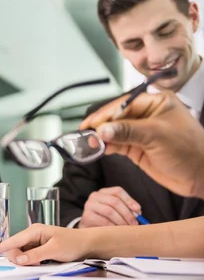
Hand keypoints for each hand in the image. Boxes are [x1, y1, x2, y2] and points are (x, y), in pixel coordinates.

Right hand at [0, 223, 89, 264]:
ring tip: (42, 262)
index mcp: (34, 231)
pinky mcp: (39, 247)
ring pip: (21, 253)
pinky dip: (31, 261)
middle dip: (18, 258)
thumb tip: (18, 260)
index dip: (0, 247)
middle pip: (15, 249)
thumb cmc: (72, 243)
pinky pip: (28, 256)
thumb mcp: (54, 250)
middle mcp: (32, 235)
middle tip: (33, 264)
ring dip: (26, 261)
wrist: (87, 244)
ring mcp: (35, 241)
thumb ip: (35, 255)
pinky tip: (41, 262)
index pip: (13, 241)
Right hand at [78, 186, 140, 227]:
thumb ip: (126, 209)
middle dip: (127, 213)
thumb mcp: (115, 211)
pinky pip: (103, 221)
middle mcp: (95, 196)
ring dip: (121, 221)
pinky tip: (117, 231)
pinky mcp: (87, 216)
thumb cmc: (105, 218)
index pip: (118, 191)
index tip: (138, 211)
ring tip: (126, 228)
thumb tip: (138, 213)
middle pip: (114, 201)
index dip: (129, 200)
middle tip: (134, 224)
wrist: (88, 228)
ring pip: (109, 211)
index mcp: (103, 192)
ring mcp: (89, 205)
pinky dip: (113, 226)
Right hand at [80, 91, 203, 198]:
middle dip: (101, 125)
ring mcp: (141, 132)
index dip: (106, 114)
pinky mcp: (137, 148)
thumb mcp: (157, 135)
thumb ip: (127, 131)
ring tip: (89, 142)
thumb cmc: (190, 150)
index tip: (92, 123)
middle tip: (86, 133)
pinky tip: (99, 149)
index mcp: (156, 103)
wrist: (201, 176)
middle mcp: (147, 115)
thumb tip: (103, 129)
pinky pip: (117, 144)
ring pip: (115, 131)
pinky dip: (107, 147)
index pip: (124, 104)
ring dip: (102, 137)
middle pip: (117, 117)